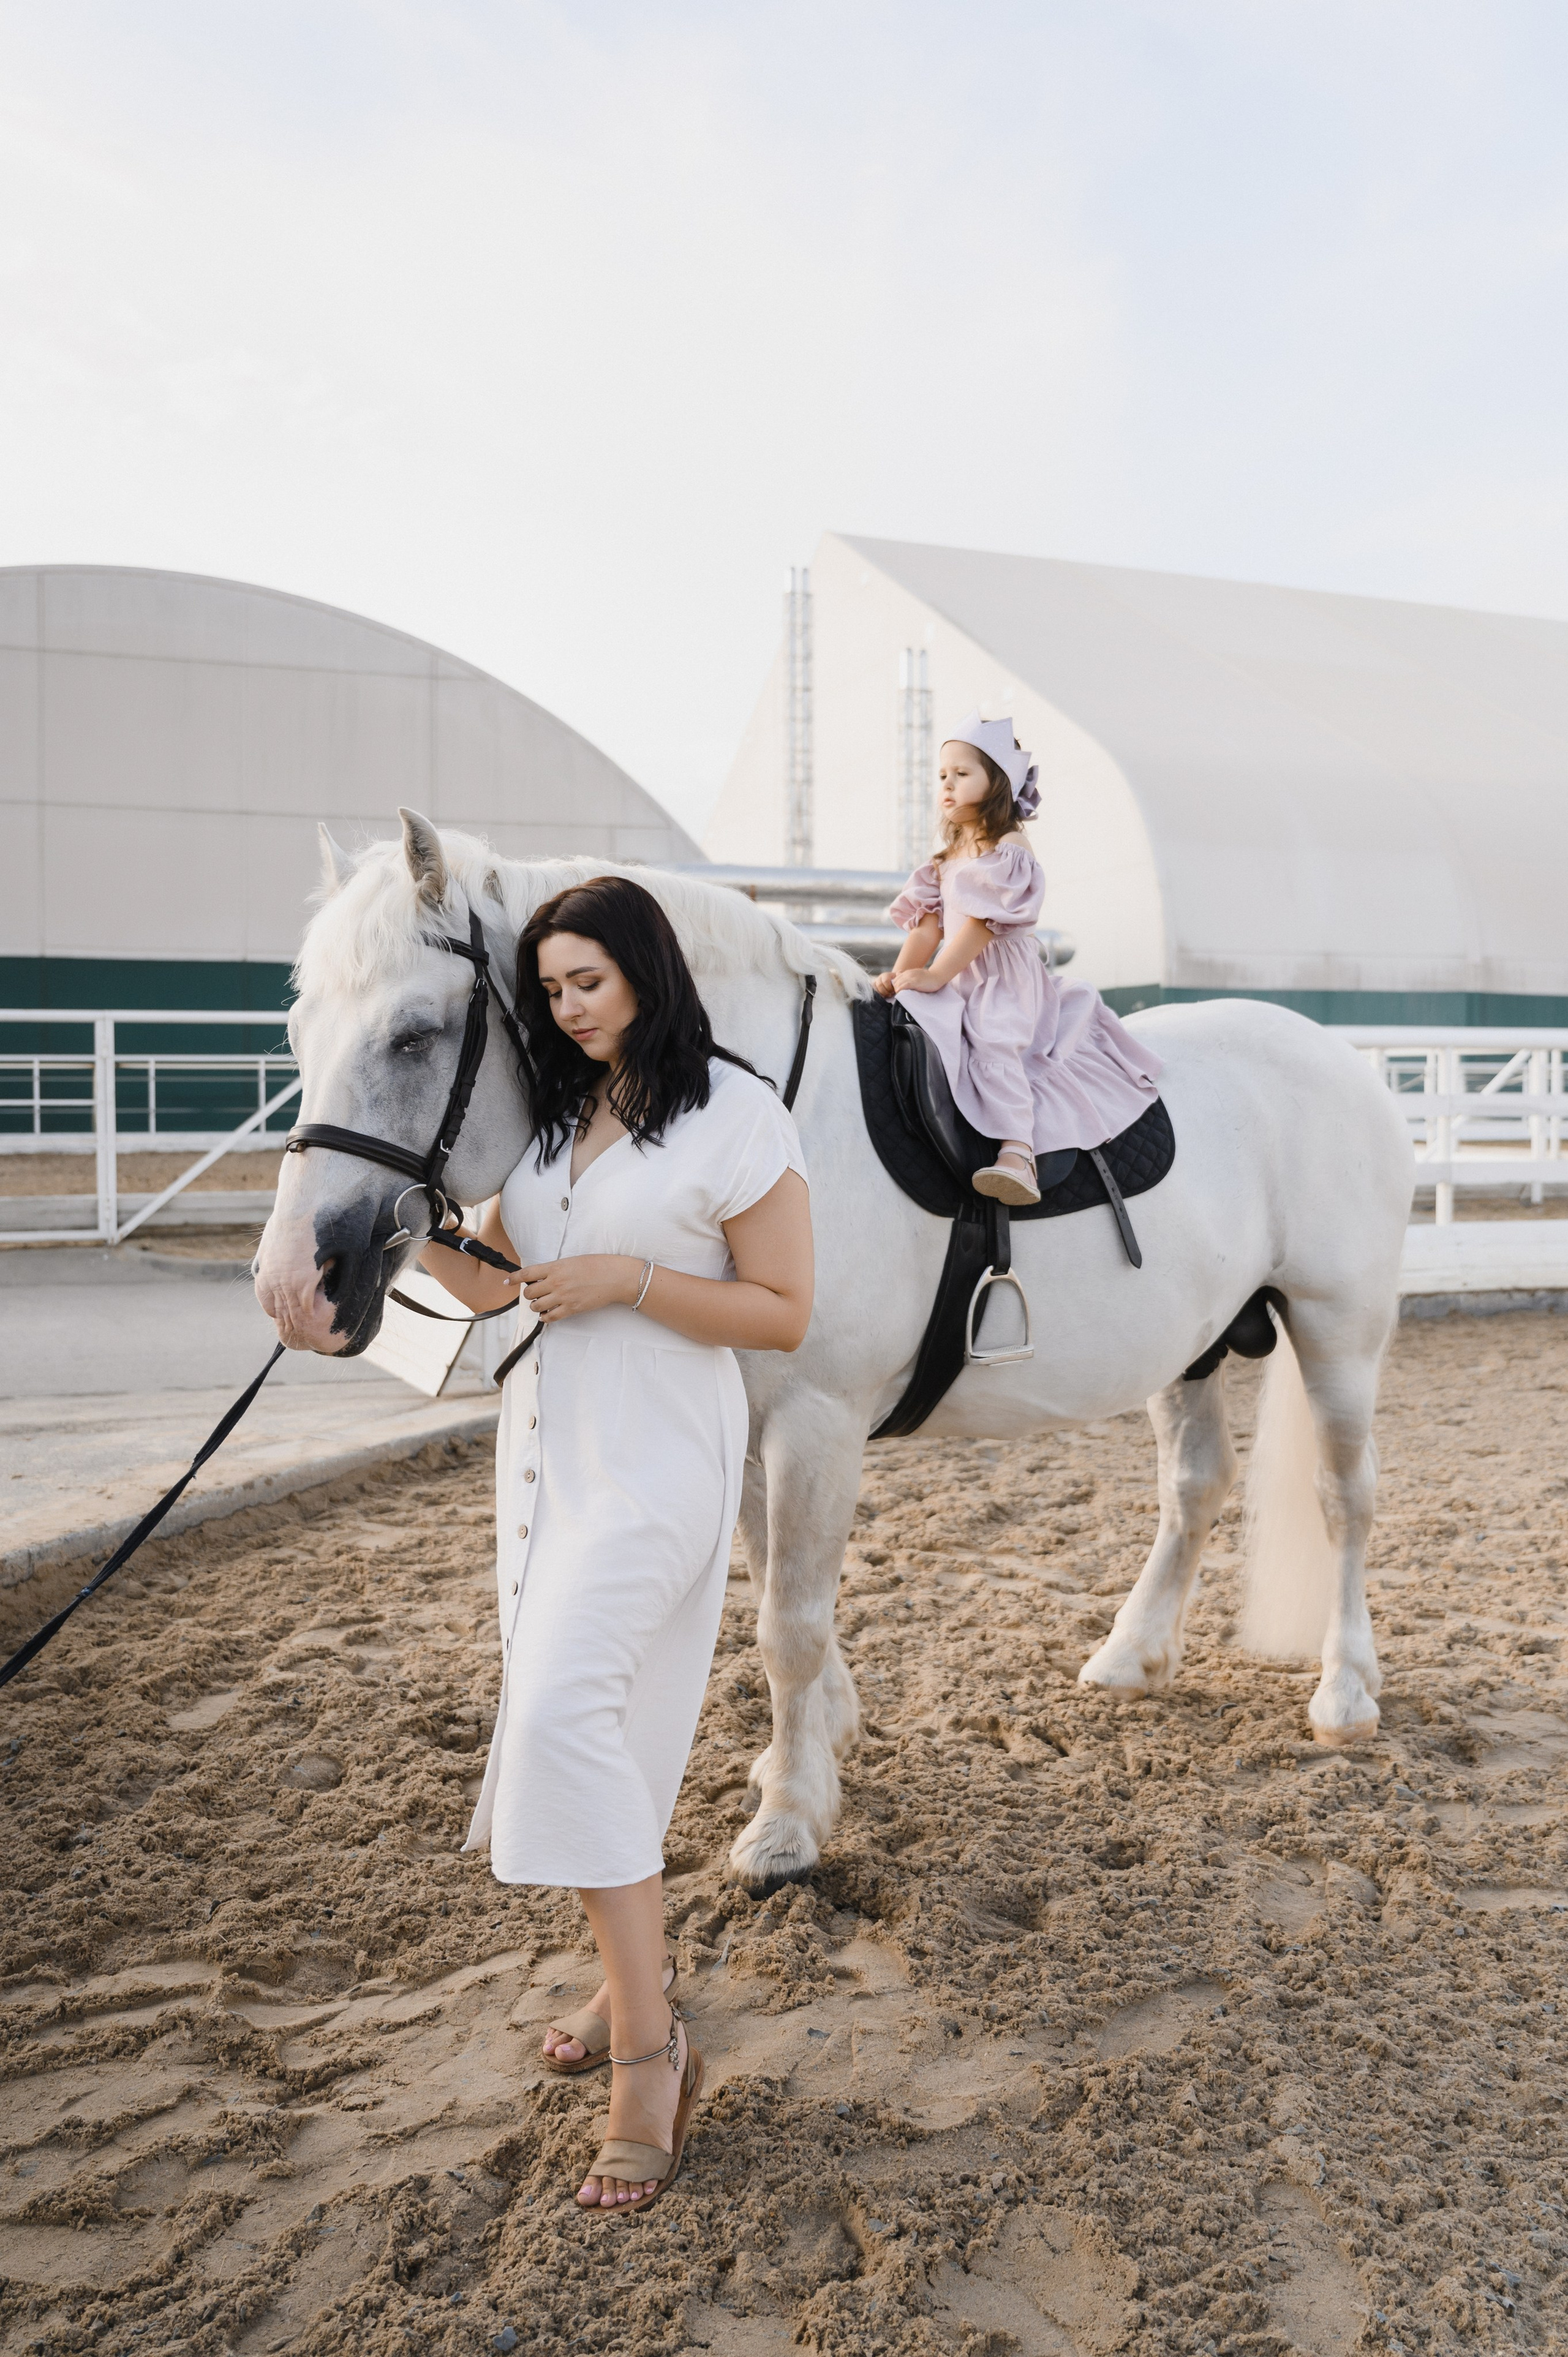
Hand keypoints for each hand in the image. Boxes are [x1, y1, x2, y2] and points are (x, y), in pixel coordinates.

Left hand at [519, 1254, 642, 1322]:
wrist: (615, 1277)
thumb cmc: (598, 1265)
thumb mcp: (573, 1261)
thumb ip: (556, 1269)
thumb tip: (544, 1277)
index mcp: (556, 1267)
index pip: (527, 1273)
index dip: (514, 1278)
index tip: (508, 1281)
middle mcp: (556, 1282)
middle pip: (529, 1293)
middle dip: (529, 1294)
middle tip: (536, 1293)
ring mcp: (563, 1296)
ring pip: (537, 1306)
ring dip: (537, 1306)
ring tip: (543, 1303)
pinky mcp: (572, 1309)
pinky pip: (551, 1317)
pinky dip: (546, 1317)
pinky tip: (548, 1314)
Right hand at [872, 970, 899, 998]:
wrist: (892, 983)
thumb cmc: (896, 982)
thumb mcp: (898, 978)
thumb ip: (899, 975)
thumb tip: (899, 973)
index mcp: (886, 975)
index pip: (885, 981)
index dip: (889, 988)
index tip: (893, 992)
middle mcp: (879, 978)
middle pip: (879, 985)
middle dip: (885, 992)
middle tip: (890, 995)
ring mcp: (875, 982)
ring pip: (875, 988)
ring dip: (881, 994)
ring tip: (886, 996)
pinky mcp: (873, 987)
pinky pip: (873, 991)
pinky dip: (878, 995)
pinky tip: (883, 997)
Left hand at [893, 968, 945, 993]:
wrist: (937, 976)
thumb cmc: (928, 978)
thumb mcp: (916, 975)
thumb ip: (908, 977)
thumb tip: (899, 977)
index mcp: (908, 972)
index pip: (896, 979)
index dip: (896, 986)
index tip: (899, 992)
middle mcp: (908, 974)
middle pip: (895, 982)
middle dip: (895, 989)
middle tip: (899, 996)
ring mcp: (911, 977)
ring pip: (897, 984)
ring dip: (897, 991)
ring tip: (901, 997)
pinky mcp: (914, 982)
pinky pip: (903, 986)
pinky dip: (900, 991)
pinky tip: (902, 995)